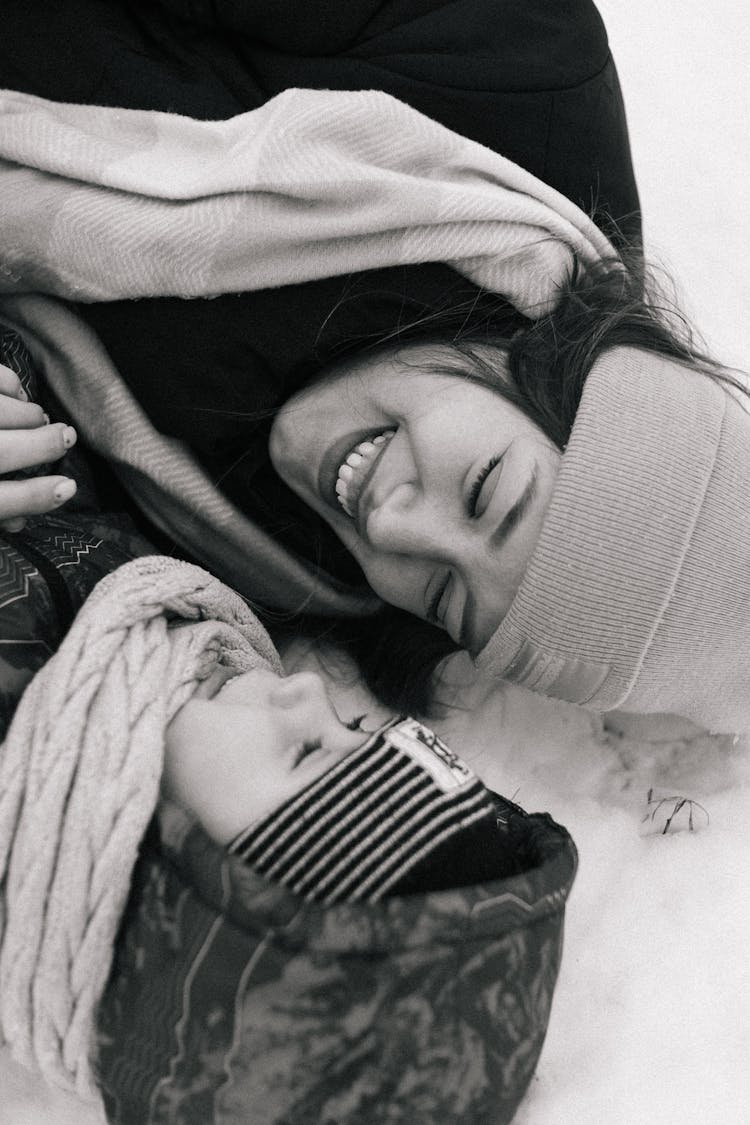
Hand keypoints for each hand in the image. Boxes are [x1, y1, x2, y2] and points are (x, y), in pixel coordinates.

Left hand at [0, 362, 77, 532]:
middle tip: (66, 437)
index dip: (37, 498)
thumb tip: (20, 522)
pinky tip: (17, 393)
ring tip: (36, 418)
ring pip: (2, 412)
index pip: (2, 501)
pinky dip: (10, 383)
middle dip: (42, 445)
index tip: (69, 487)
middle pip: (2, 451)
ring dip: (27, 415)